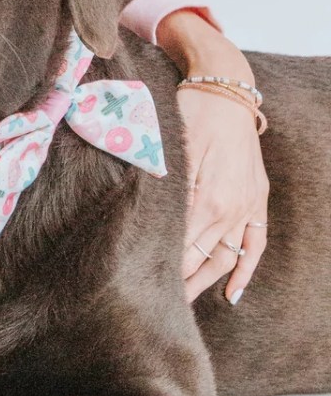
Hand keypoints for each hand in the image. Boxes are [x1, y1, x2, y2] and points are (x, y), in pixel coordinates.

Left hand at [156, 11, 268, 303]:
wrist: (225, 87)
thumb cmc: (189, 113)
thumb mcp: (170, 150)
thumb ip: (163, 193)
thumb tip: (147, 228)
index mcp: (207, 200)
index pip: (180, 250)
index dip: (160, 272)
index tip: (139, 291)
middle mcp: (232, 209)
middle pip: (200, 259)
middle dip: (177, 284)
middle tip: (151, 307)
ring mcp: (248, 206)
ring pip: (226, 258)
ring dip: (205, 283)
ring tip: (182, 306)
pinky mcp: (257, 199)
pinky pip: (256, 244)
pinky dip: (245, 269)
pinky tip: (232, 294)